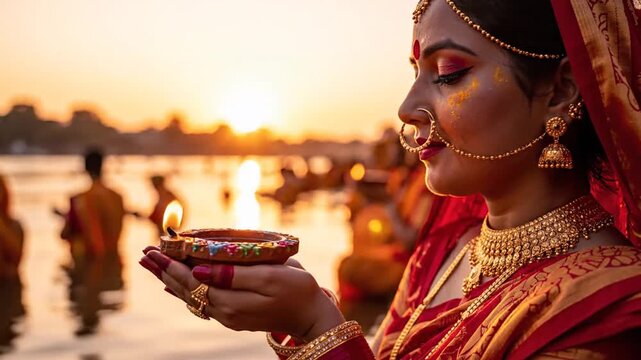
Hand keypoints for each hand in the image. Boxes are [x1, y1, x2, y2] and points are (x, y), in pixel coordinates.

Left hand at [139, 247, 344, 341]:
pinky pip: (202, 300)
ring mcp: (228, 315)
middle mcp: (224, 311)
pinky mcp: (234, 314)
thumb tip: (200, 271)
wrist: (312, 315)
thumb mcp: (270, 276)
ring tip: (153, 264)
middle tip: (144, 253)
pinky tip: (176, 286)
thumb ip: (234, 274)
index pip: (191, 280)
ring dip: (170, 279)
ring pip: (190, 296)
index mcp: (231, 301)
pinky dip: (185, 290)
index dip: (171, 264)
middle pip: (185, 289)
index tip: (154, 248)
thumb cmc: (297, 290)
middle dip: (164, 269)